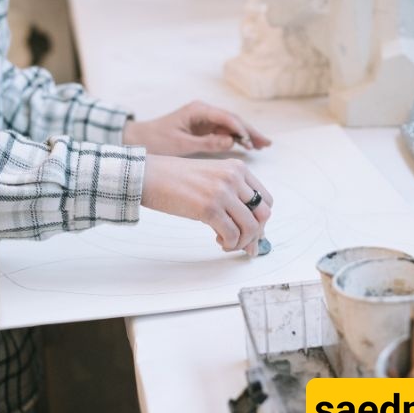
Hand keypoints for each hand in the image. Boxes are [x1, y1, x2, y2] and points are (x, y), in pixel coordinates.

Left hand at [123, 100, 270, 155]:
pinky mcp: (203, 128)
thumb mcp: (180, 144)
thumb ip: (206, 143)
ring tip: (262, 146)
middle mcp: (204, 111)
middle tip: (265, 143)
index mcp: (198, 110)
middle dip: (249, 131)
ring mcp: (204, 119)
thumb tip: (230, 142)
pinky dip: (236, 138)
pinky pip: (224, 131)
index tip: (251, 141)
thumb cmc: (156, 140)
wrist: (139, 138)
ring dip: (246, 134)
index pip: (226, 117)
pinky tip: (248, 146)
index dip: (240, 129)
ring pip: (231, 125)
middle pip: (232, 119)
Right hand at [142, 155, 272, 255]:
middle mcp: (233, 178)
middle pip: (263, 214)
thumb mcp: (210, 176)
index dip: (261, 218)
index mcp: (236, 167)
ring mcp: (222, 192)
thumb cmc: (174, 178)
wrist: (148, 175)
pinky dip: (229, 244)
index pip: (266, 198)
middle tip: (245, 245)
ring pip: (251, 227)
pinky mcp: (209, 208)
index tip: (252, 230)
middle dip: (256, 234)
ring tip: (228, 243)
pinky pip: (232, 234)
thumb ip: (230, 192)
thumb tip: (249, 225)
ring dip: (242, 242)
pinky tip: (218, 241)